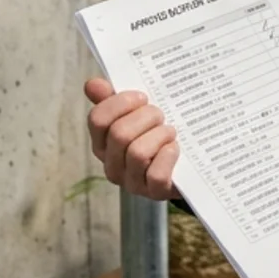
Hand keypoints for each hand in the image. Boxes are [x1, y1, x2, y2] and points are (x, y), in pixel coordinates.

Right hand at [83, 76, 179, 199]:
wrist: (185, 165)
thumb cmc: (155, 135)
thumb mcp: (135, 114)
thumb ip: (112, 99)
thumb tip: (93, 84)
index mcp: (102, 142)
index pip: (98, 119)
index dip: (121, 102)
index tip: (142, 96)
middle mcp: (111, 164)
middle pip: (119, 133)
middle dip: (146, 117)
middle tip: (160, 114)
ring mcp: (131, 182)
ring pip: (138, 153)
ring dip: (160, 135)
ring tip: (170, 131)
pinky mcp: (154, 193)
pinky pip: (156, 174)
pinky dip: (168, 156)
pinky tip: (174, 148)